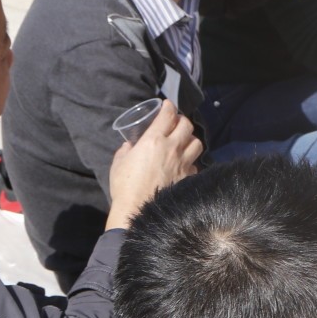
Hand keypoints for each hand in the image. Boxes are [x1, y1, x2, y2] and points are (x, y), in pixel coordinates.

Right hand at [106, 101, 200, 229]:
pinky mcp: (188, 178)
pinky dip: (191, 161)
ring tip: (184, 143)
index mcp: (153, 141)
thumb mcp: (119, 164)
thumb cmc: (125, 187)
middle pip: (187, 125)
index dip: (169, 107)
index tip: (167, 105)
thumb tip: (129, 146)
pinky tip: (184, 164)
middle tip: (176, 123)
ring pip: (197, 143)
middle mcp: (172, 149)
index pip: (168, 115)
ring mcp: (183, 164)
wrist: (138, 212)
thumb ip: (125, 150)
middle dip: (182, 121)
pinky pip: (195, 164)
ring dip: (191, 140)